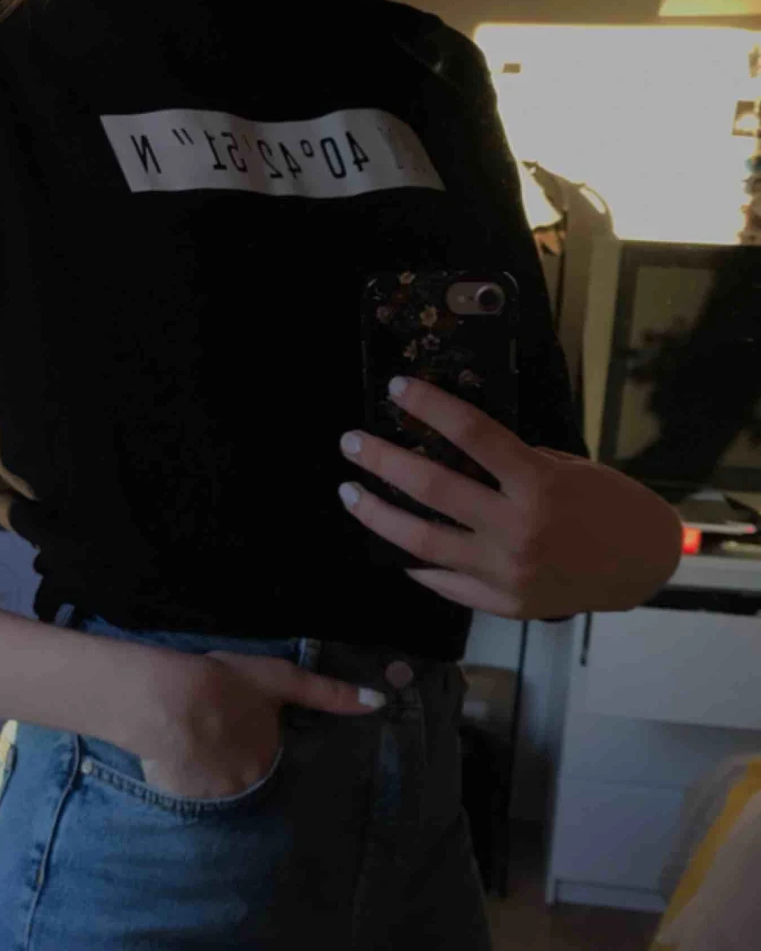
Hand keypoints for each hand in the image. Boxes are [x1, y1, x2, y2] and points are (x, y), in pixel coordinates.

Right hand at [137, 649, 384, 800]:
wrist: (169, 701)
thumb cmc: (224, 683)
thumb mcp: (280, 679)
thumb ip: (328, 693)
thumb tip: (380, 701)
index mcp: (271, 755)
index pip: (267, 756)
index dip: (251, 739)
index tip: (236, 727)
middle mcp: (251, 783)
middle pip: (243, 770)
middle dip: (231, 752)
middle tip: (210, 726)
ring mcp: (218, 795)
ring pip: (215, 781)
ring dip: (206, 764)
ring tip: (188, 736)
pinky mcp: (186, 802)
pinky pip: (189, 791)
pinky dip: (184, 776)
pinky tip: (173, 752)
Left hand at [337, 375, 683, 618]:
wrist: (641, 566)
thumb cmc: (604, 503)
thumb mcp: (563, 468)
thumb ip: (509, 464)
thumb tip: (448, 449)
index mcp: (538, 483)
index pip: (472, 433)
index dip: (430, 405)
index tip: (396, 388)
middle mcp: (518, 528)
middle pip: (431, 486)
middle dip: (382, 460)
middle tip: (350, 443)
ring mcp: (506, 571)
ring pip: (421, 540)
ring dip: (377, 514)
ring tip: (349, 493)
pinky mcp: (501, 603)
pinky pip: (443, 581)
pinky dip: (414, 562)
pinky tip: (391, 546)